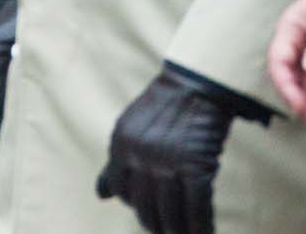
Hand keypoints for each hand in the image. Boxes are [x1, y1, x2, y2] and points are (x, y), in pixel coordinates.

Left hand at [95, 66, 265, 233]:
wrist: (195, 86)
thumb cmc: (163, 108)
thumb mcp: (129, 130)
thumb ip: (115, 163)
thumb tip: (101, 195)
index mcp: (120, 145)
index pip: (120, 189)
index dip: (133, 204)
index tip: (146, 209)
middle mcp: (140, 156)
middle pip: (144, 206)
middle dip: (155, 223)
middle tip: (165, 229)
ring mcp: (168, 162)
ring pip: (170, 212)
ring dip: (177, 229)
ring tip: (183, 233)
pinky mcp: (197, 167)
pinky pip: (197, 208)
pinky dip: (201, 225)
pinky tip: (204, 232)